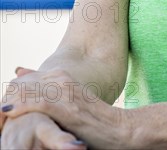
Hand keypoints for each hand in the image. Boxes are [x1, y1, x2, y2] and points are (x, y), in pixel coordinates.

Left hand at [1, 69, 130, 148]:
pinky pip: (36, 102)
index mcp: (60, 75)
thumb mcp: (66, 100)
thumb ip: (43, 88)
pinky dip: (19, 107)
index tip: (0, 112)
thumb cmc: (92, 120)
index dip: (9, 95)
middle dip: (6, 99)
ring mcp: (64, 90)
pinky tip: (7, 113)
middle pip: (20, 84)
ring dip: (8, 103)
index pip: (23, 81)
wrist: (119, 128)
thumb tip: (18, 72)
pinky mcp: (66, 105)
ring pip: (25, 90)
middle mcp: (61, 78)